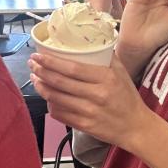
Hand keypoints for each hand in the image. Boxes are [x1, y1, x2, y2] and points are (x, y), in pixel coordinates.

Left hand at [28, 48, 149, 148]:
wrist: (135, 127)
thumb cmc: (128, 97)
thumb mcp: (122, 73)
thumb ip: (107, 56)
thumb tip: (91, 40)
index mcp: (106, 78)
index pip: (72, 68)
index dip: (51, 62)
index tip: (38, 55)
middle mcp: (97, 95)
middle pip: (60, 82)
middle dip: (41, 72)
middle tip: (32, 65)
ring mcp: (89, 112)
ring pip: (56, 98)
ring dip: (41, 88)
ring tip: (35, 79)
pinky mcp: (84, 126)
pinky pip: (60, 114)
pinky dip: (50, 105)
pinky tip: (47, 98)